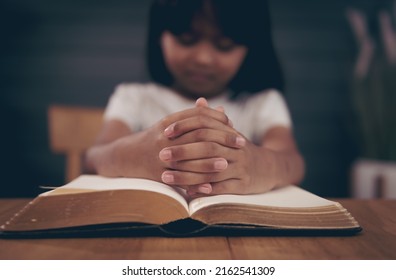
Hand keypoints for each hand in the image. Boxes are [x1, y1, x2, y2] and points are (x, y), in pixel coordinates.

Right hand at [116, 103, 236, 182]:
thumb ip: (196, 117)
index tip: (233, 125)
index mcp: (169, 122)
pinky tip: (209, 185)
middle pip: (197, 135)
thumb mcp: (173, 125)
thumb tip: (222, 111)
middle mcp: (165, 137)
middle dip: (221, 139)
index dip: (217, 119)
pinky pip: (179, 179)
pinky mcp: (157, 174)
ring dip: (209, 162)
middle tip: (240, 143)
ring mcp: (160, 156)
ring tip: (227, 163)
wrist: (127, 156)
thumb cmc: (157, 139)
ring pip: (189, 159)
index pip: (197, 116)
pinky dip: (194, 182)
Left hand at [160, 98, 276, 195]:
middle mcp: (237, 148)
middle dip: (183, 151)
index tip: (166, 132)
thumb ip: (214, 119)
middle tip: (162, 155)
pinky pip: (222, 188)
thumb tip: (199, 100)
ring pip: (212, 169)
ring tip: (166, 176)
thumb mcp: (231, 133)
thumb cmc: (241, 149)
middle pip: (208, 147)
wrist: (270, 168)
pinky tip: (187, 191)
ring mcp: (242, 167)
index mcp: (231, 133)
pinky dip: (205, 189)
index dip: (185, 126)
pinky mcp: (244, 185)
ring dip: (188, 174)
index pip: (206, 124)